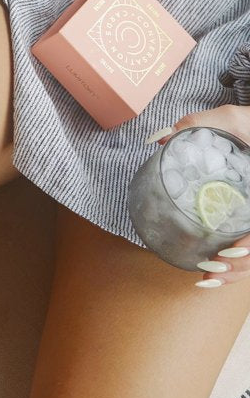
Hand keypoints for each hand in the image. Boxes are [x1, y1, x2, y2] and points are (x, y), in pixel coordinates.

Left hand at [168, 105, 249, 286]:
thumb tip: (156, 139)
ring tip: (207, 279)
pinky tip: (216, 270)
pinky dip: (236, 263)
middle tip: (208, 270)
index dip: (247, 245)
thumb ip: (194, 125)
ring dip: (236, 271)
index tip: (226, 253)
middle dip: (238, 267)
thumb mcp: (228, 118)